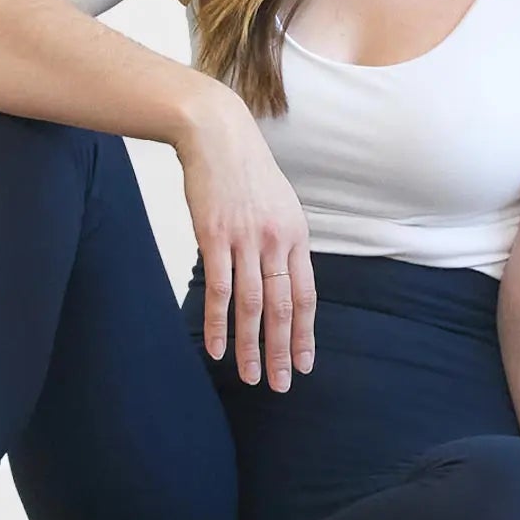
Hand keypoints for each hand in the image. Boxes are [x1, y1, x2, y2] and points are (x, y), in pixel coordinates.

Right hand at [175, 98, 316, 390]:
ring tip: (249, 377)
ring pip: (252, 305)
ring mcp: (245, 239)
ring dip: (251, 347)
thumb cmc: (246, 171)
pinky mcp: (214, 236)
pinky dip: (219, 322)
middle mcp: (276, 241)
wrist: (217, 134)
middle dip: (281, 351)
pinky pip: (220, 289)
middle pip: (282, 308)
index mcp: (296, 235)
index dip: (304, 333)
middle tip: (279, 385)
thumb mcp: (280, 205)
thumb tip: (283, 281)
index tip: (303, 364)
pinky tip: (217, 347)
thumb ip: (283, 243)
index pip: (305, 295)